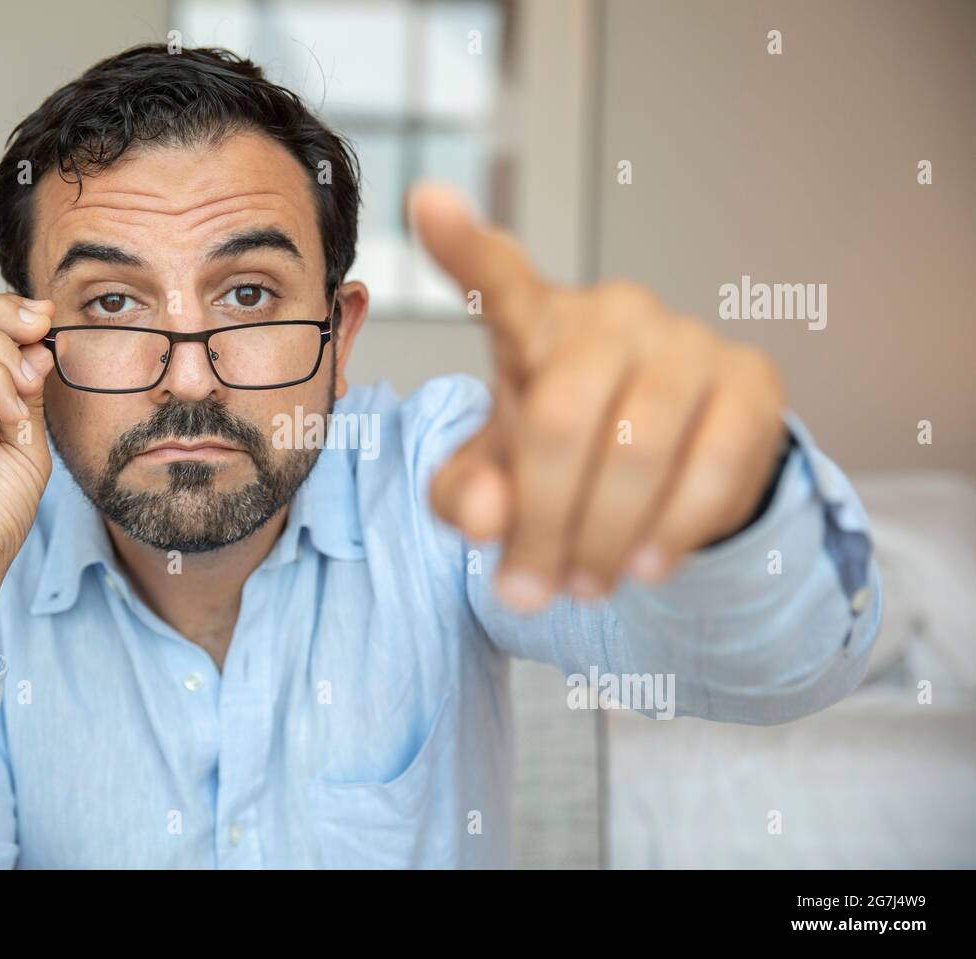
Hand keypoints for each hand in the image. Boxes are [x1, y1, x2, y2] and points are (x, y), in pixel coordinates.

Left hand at [412, 182, 786, 610]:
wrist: (674, 460)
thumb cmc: (564, 451)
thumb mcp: (497, 475)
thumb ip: (466, 494)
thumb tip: (485, 517)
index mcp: (535, 321)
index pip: (496, 277)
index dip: (461, 245)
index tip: (427, 203)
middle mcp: (612, 313)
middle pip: (562, 418)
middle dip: (540, 523)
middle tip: (526, 590)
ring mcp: (687, 339)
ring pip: (639, 451)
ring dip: (602, 541)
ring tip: (582, 590)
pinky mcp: (753, 380)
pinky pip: (712, 468)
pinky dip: (671, 534)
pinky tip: (644, 567)